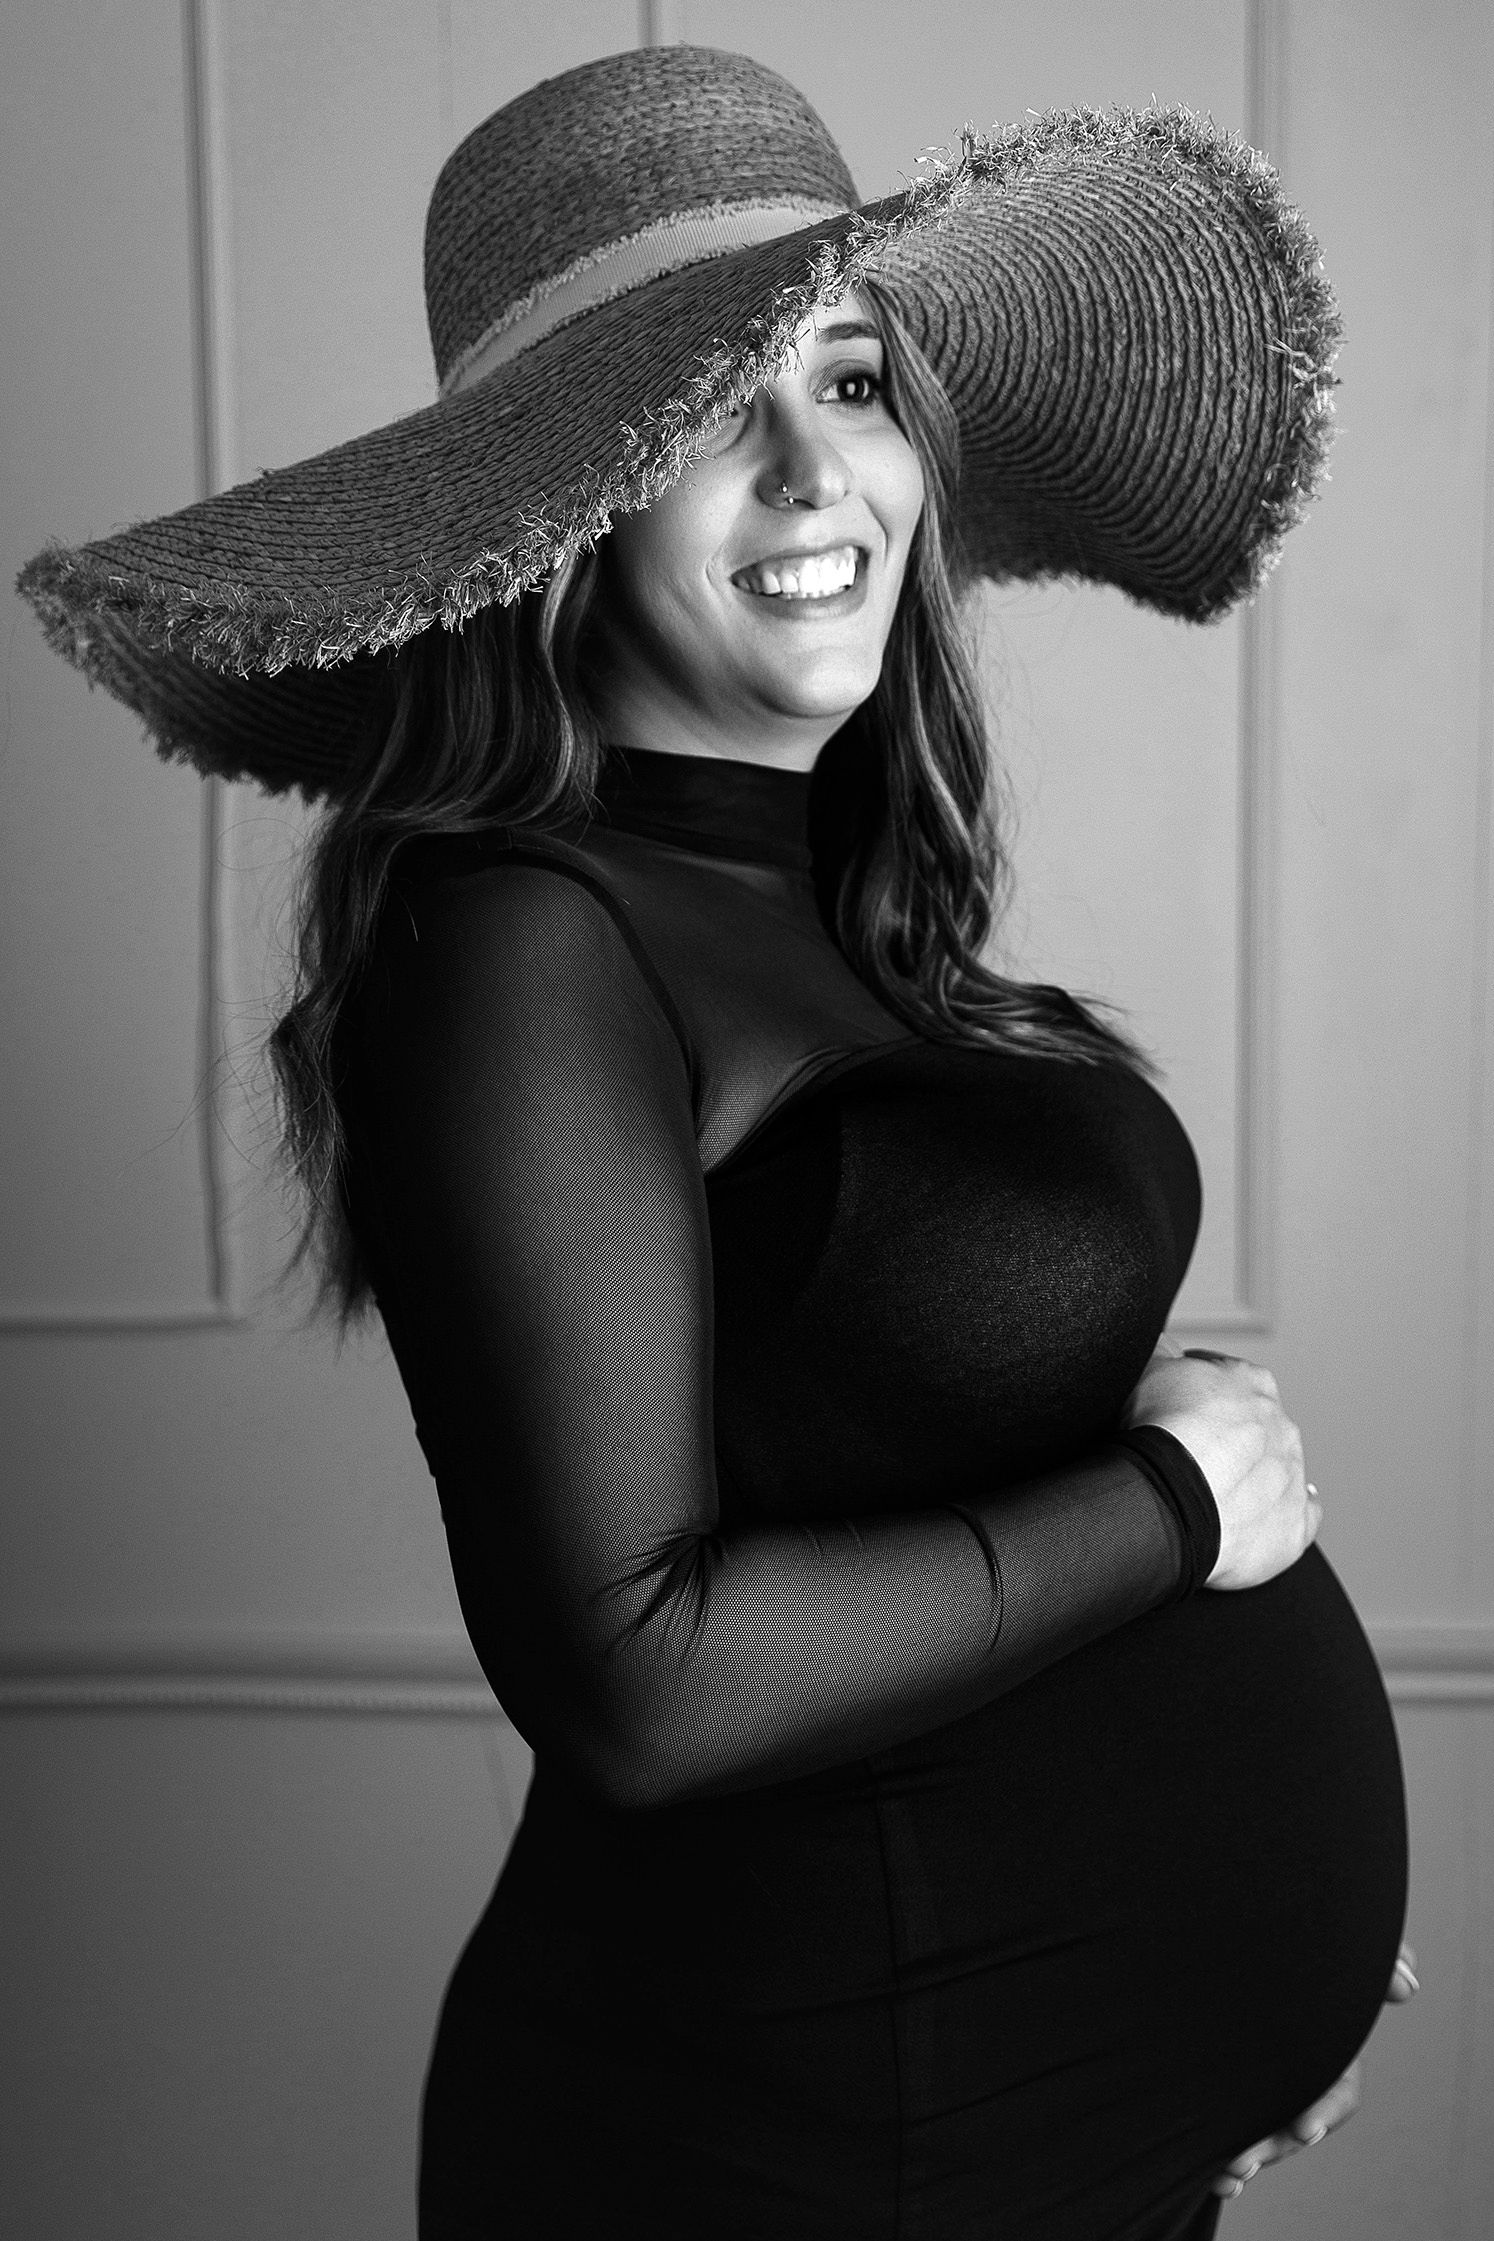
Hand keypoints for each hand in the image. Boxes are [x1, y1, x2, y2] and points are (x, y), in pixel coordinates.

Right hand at [1122, 1345, 1319, 1591]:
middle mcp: (1281, 1425)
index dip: (1199, 1388)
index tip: (1180, 1404)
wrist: (1170, 1498)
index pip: (1229, 1376)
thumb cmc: (1160, 1432)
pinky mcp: (1294, 1524)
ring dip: (1253, 1476)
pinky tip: (1261, 1517)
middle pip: (1257, 1425)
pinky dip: (1281, 1515)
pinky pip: (1299, 1517)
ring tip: (1214, 1491)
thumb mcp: (1149, 1369)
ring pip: (1278, 1470)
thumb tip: (1167, 1348)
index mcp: (1252, 1382)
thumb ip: (1165, 1353)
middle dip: (1230, 1436)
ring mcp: (1291, 1476)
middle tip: (1192, 1452)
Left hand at [1210, 1943, 1418, 2201]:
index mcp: (1326, 2043)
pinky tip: (1209, 2171)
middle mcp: (1293, 2064)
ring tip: (1224, 2173)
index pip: (1338, 2088)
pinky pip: (1226, 2122)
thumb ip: (1375, 1961)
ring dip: (1246, 2156)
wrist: (1211, 1917)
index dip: (1325, 2110)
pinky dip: (1220, 2149)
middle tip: (1244, 2161)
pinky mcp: (1221, 2080)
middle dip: (1274, 2144)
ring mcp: (1256, 2073)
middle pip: (1292, 2119)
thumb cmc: (1283, 1934)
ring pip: (1258, 2127)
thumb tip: (1406, 1988)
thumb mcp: (1327, 1943)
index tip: (1304, 2129)